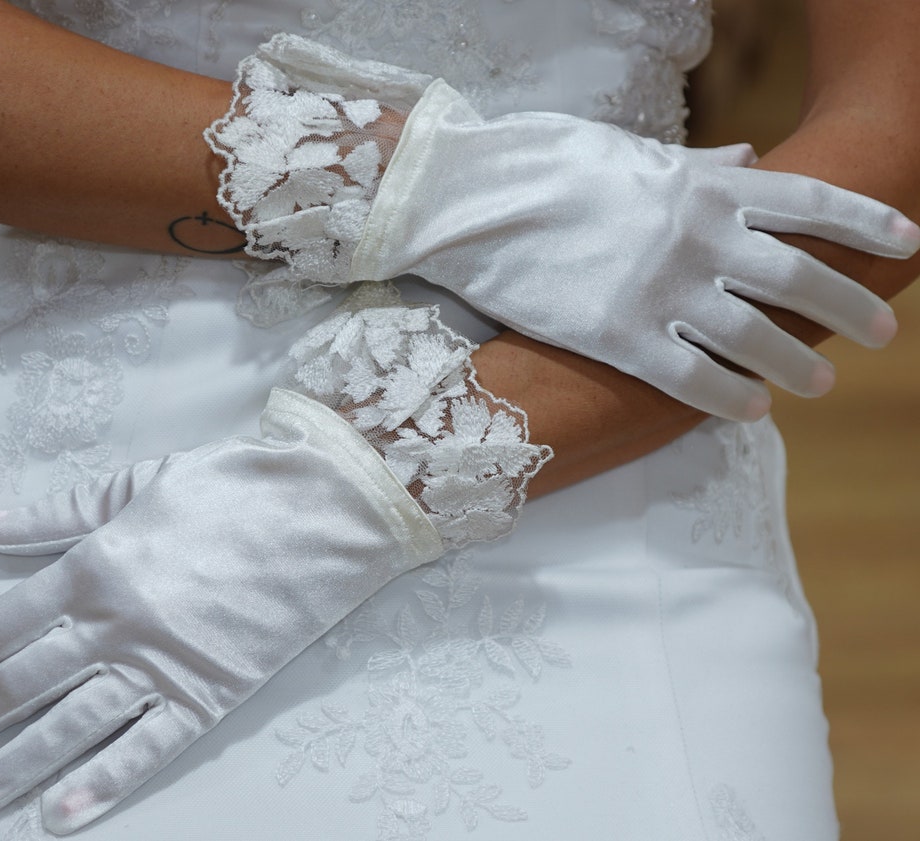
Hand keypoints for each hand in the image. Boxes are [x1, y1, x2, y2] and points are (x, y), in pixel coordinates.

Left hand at [0, 389, 442, 833]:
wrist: (325, 510)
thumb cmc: (233, 488)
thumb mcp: (137, 485)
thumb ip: (55, 514)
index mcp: (94, 566)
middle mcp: (117, 623)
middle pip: (18, 687)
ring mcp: (165, 664)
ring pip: (72, 728)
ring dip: (11, 771)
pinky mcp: (212, 692)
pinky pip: (150, 749)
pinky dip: (105, 784)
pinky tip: (62, 814)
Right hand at [207, 34, 919, 420]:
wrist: (470, 198)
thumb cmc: (545, 167)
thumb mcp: (632, 153)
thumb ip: (699, 166)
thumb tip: (749, 158)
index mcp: (703, 185)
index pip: (811, 201)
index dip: (867, 222)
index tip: (907, 242)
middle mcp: (698, 237)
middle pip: (800, 277)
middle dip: (849, 305)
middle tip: (879, 332)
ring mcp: (661, 289)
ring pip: (756, 337)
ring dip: (798, 363)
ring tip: (821, 382)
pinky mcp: (617, 335)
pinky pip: (693, 378)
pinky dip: (731, 397)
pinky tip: (753, 411)